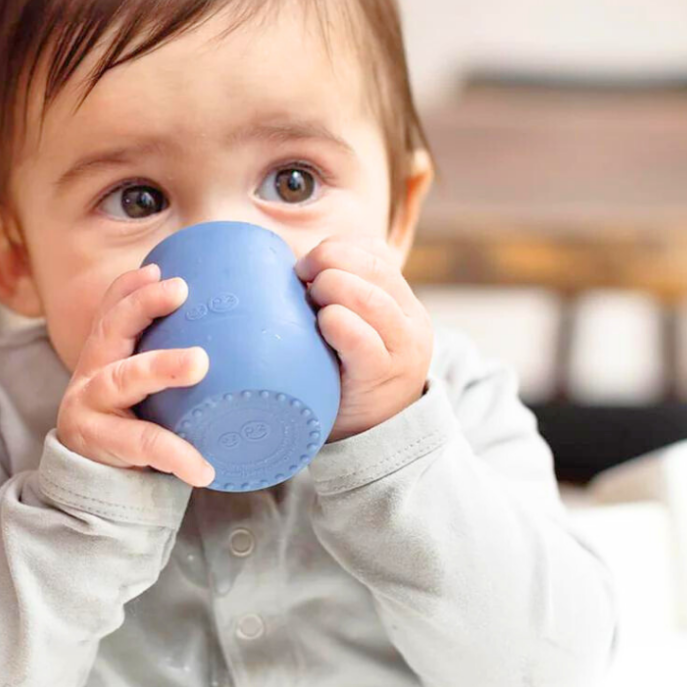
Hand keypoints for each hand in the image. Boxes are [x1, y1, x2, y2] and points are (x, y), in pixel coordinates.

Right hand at [56, 263, 215, 486]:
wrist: (95, 482)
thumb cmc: (135, 423)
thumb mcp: (145, 386)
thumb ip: (172, 359)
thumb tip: (245, 334)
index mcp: (105, 353)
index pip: (112, 310)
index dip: (130, 287)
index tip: (158, 270)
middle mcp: (91, 372)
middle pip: (111, 329)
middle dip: (143, 306)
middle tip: (180, 291)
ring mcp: (89, 407)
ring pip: (122, 380)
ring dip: (161, 366)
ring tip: (199, 362)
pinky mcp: (99, 443)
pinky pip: (141, 444)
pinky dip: (176, 454)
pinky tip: (203, 468)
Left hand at [295, 235, 432, 440]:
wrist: (369, 438)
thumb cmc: (344, 373)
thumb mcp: (350, 328)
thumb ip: (333, 296)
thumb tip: (277, 265)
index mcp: (401, 299)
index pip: (374, 251)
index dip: (337, 247)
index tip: (306, 265)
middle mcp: (410, 318)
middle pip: (372, 266)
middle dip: (329, 261)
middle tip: (299, 279)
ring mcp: (402, 347)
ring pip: (369, 297)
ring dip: (331, 289)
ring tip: (311, 304)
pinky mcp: (383, 375)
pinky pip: (361, 339)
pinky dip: (336, 324)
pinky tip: (322, 325)